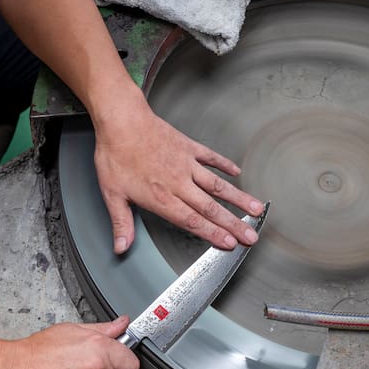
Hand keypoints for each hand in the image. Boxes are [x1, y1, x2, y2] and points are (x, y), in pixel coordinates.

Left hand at [93, 100, 264, 252]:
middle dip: (234, 224)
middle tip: (251, 236)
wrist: (122, 120)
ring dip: (238, 198)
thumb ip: (121, 223)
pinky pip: (211, 157)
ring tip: (256, 208)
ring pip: (217, 185)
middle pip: (211, 208)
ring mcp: (186, 164)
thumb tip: (121, 247)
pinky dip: (225, 165)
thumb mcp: (112, 193)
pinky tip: (236, 173)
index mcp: (162, 197)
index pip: (192, 221)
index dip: (212, 234)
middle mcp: (179, 182)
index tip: (230, 243)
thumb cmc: (115, 155)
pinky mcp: (188, 147)